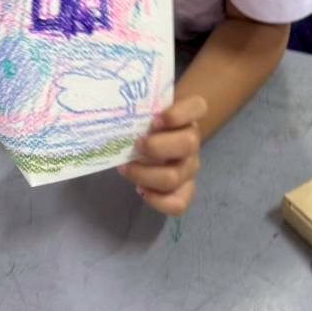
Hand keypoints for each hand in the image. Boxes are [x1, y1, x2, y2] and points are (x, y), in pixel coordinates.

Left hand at [119, 95, 207, 215]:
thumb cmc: (148, 123)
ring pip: (175, 176)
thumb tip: (114, 109)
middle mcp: (193, 141)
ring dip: (145, 174)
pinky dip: (157, 200)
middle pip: (188, 144)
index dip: (178, 113)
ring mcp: (190, 167)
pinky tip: (141, 190)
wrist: (159, 142)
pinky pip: (178, 204)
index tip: (155, 120)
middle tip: (135, 145)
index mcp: (188, 116)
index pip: (197, 106)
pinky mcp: (184, 190)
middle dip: (156, 147)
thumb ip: (138, 108)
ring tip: (126, 168)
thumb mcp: (146, 110)